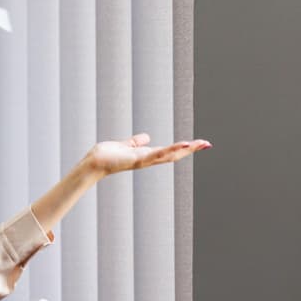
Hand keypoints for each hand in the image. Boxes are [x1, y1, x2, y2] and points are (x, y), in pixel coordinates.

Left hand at [82, 133, 211, 177]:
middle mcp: (147, 160)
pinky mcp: (138, 159)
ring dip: (185, 150)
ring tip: (201, 144)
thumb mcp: (124, 145)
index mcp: (145, 155)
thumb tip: (146, 137)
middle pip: (174, 154)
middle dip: (190, 150)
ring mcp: (144, 161)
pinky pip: (157, 154)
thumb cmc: (105, 156)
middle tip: (207, 144)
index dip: (183, 147)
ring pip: (169, 155)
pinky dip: (171, 149)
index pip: (168, 151)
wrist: (93, 163)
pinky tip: (183, 145)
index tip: (198, 143)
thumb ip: (135, 142)